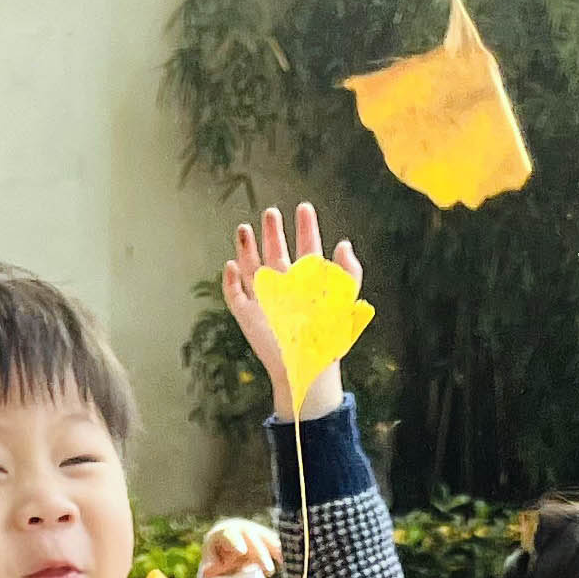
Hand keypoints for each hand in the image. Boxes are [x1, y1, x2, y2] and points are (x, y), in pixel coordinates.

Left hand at [201, 516, 279, 577]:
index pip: (231, 536)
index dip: (236, 543)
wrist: (226, 535)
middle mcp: (241, 528)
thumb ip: (212, 566)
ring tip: (275, 567)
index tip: (242, 551)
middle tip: (269, 570)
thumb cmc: (216, 550)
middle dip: (262, 555)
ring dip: (272, 551)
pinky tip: (280, 559)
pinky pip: (271, 540)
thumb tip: (206, 574)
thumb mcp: (212, 558)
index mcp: (226, 532)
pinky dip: (275, 550)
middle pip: (253, 540)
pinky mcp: (263, 534)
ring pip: (265, 539)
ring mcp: (254, 529)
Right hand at [222, 202, 359, 421]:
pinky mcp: (247, 316)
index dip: (306, 228)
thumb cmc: (327, 340)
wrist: (306, 369)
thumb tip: (343, 244)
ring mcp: (264, 300)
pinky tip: (231, 265)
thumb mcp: (344, 303)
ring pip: (251, 267)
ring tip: (244, 228)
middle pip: (276, 252)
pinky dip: (230, 280)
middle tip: (271, 212)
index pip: (307, 248)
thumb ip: (348, 273)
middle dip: (273, 232)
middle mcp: (285, 287)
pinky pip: (234, 294)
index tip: (304, 208)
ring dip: (247, 248)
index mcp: (308, 283)